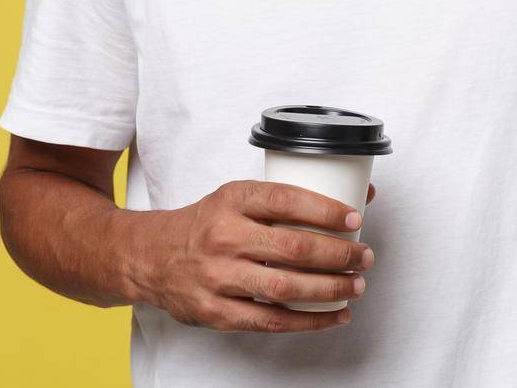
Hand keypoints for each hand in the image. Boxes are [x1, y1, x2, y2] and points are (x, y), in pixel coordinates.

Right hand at [131, 180, 377, 333]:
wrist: (152, 257)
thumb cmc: (206, 225)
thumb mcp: (238, 198)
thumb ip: (288, 199)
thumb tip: (358, 194)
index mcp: (231, 200)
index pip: (284, 200)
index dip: (324, 210)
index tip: (354, 218)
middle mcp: (223, 237)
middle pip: (293, 248)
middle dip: (338, 254)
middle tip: (364, 256)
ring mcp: (218, 277)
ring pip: (285, 288)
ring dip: (330, 289)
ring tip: (356, 285)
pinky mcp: (217, 312)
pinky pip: (272, 321)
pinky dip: (310, 321)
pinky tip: (335, 314)